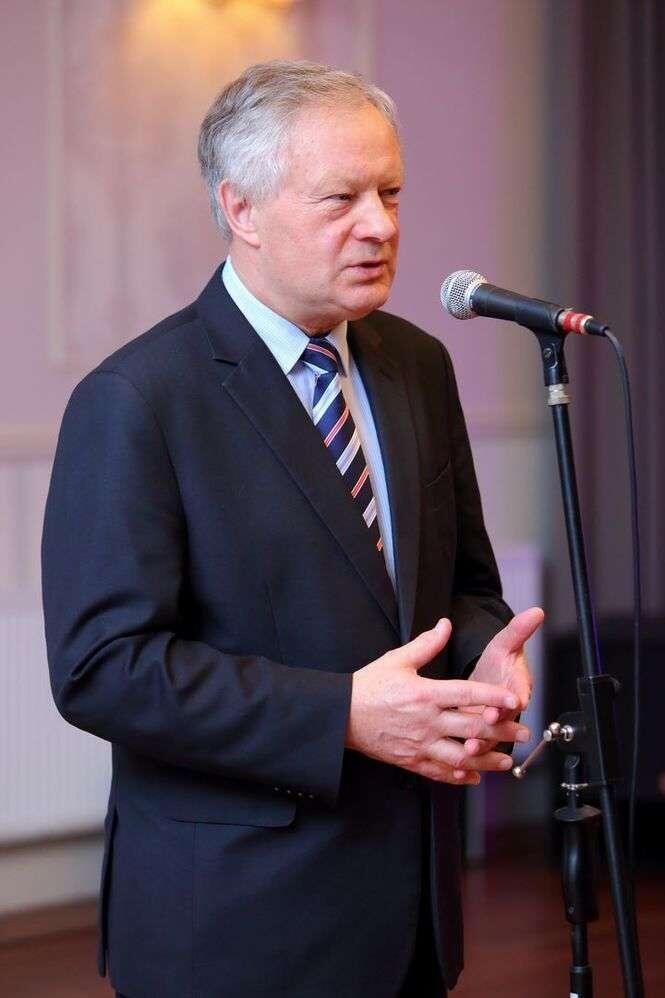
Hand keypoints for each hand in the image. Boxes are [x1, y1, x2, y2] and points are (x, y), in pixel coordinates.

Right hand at [346, 619, 529, 785]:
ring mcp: (420, 744)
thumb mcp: (397, 660)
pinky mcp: (411, 760)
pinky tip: (474, 775)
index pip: (467, 695)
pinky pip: (440, 772)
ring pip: (461, 756)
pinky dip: (459, 776)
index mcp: (425, 694)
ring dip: (488, 759)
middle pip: (472, 728)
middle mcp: (426, 721)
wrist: (342, 715)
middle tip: (523, 732)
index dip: (493, 697)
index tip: (514, 700)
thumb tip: (445, 625)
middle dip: (502, 731)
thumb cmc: (369, 686)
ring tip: (506, 761)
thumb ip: (426, 644)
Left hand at [462, 606, 543, 759]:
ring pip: (489, 741)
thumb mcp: (505, 644)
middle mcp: (505, 711)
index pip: (518, 693)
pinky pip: (476, 754)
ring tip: (469, 750)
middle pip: (504, 721)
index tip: (515, 699)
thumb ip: (518, 630)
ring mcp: (492, 727)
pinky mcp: (480, 739)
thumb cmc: (499, 663)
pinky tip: (459, 769)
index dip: (516, 697)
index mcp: (513, 688)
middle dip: (496, 726)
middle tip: (485, 724)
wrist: (491, 682)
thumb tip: (537, 612)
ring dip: (481, 747)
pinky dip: (468, 762)